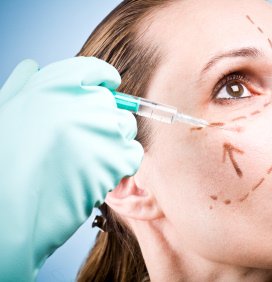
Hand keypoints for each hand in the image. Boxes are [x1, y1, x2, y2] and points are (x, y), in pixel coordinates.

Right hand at [0, 57, 142, 280]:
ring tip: (86, 160)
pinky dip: (121, 163)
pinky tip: (97, 173)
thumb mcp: (6, 109)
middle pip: (114, 102)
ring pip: (126, 127)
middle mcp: (85, 101)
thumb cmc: (4, 159)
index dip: (102, 81)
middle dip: (104, 118)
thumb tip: (33, 67)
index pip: (95, 70)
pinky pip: (133, 154)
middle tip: (85, 140)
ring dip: (114, 141)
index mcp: (57, 84)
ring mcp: (105, 129)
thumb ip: (24, 84)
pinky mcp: (118, 158)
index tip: (106, 89)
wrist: (10, 205)